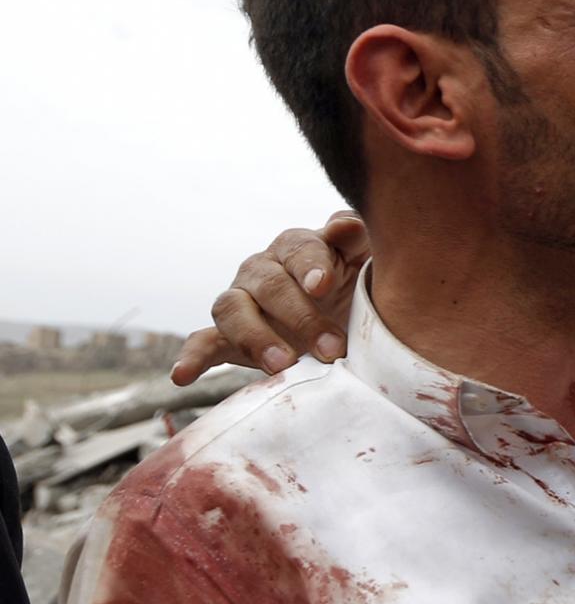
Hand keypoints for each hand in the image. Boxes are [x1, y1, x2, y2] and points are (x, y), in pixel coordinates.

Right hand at [169, 212, 368, 384]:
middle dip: (301, 318)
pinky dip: (191, 359)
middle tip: (331, 350)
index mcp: (295, 248)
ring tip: (282, 366)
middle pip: (270, 286)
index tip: (323, 287)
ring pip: (231, 311)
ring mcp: (241, 304)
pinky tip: (181, 376)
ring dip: (254, 339)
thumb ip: (355, 239)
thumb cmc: (355, 284)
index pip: (299, 251)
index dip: (311, 267)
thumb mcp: (363, 260)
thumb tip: (346, 227)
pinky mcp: (227, 337)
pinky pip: (202, 343)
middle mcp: (261, 272)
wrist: (343, 319)